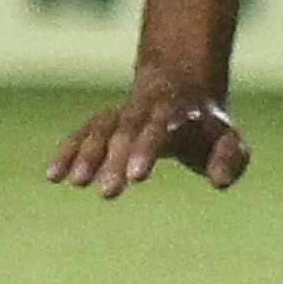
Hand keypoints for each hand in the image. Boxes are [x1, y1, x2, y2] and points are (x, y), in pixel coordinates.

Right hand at [46, 73, 249, 197]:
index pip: (159, 130)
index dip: (145, 151)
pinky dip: (67, 152)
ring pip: (101, 129)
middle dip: (115, 160)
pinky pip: (81, 133)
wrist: (181, 90)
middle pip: (126, 131)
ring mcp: (122, 114)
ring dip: (87, 154)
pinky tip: (52, 176)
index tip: (136, 178)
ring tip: (76, 183)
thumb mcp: (229, 141)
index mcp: (177, 115)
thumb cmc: (207, 129)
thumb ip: (230, 159)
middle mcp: (145, 111)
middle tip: (108, 193)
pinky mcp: (103, 123)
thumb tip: (220, 182)